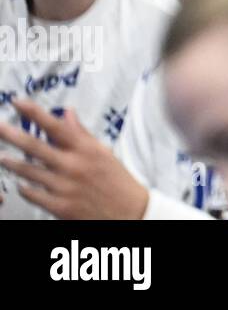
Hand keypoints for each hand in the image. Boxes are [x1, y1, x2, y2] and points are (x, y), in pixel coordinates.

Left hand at [0, 99, 148, 218]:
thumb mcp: (103, 152)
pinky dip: (24, 188)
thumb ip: (81, 133)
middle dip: (12, 135)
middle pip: (35, 147)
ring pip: (28, 171)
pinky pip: (33, 195)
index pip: (56, 126)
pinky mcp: (60, 207)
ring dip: (11, 163)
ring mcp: (64, 187)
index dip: (35, 113)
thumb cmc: (116, 180)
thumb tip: (67, 113)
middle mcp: (73, 165)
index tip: (18, 102)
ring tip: (1, 157)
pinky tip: (20, 184)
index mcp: (85, 149)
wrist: (129, 212)